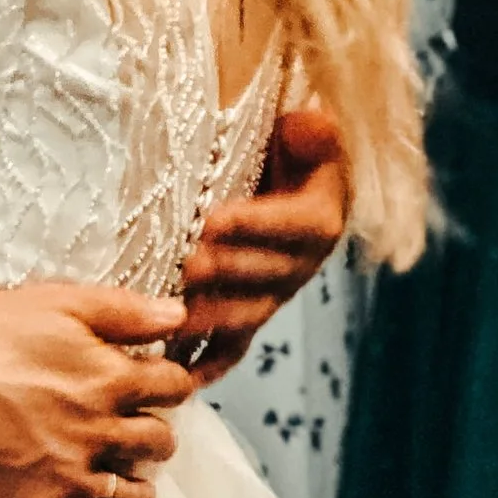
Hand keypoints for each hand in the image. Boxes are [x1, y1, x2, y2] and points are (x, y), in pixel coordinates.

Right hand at [0, 280, 192, 497]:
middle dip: (151, 434)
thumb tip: (177, 314)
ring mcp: (70, 482)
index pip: (175, 387)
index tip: (152, 386)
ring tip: (109, 477)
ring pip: (138, 497)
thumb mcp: (52, 303)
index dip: (167, 383)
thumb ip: (122, 309)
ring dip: (133, 487)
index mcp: (107, 378)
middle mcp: (99, 433)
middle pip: (161, 443)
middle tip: (126, 431)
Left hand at [176, 102, 350, 371]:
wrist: (285, 182)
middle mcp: (301, 264)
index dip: (255, 225)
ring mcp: (275, 295)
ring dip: (214, 318)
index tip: (214, 220)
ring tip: (177, 316)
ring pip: (249, 313)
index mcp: (320, 219)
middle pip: (267, 274)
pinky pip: (234, 345)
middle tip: (186, 265)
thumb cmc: (288, 152)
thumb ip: (313, 130)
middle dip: (225, 272)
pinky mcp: (250, 314)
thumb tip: (311, 122)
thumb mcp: (307, 132)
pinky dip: (210, 362)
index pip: (293, 225)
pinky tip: (183, 375)